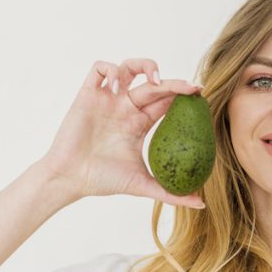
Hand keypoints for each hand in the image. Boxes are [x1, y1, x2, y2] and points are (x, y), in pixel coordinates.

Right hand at [40, 58, 205, 207]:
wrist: (70, 179)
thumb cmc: (102, 180)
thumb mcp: (142, 185)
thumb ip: (170, 193)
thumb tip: (201, 205)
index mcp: (139, 123)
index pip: (165, 101)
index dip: (182, 95)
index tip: (200, 95)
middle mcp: (125, 108)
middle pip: (153, 84)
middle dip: (173, 82)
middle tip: (190, 87)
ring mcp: (108, 100)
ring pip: (128, 68)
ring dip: (144, 66)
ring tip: (155, 79)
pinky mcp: (88, 95)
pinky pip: (99, 69)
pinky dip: (110, 71)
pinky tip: (117, 89)